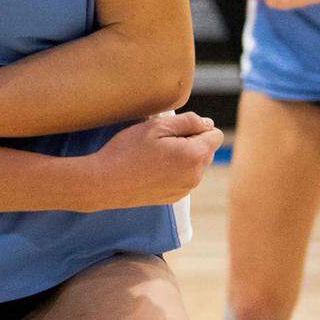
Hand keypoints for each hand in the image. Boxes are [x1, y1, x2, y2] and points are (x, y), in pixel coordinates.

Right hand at [91, 112, 222, 208]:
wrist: (105, 182)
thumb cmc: (128, 150)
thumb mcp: (157, 126)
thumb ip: (188, 121)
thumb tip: (208, 123)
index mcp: (195, 156)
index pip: (215, 134)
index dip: (196, 127)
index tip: (173, 129)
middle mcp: (195, 177)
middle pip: (207, 150)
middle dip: (191, 141)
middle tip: (160, 141)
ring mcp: (185, 190)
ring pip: (195, 164)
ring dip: (182, 156)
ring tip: (154, 155)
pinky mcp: (174, 198)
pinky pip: (183, 177)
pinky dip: (173, 170)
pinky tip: (151, 168)